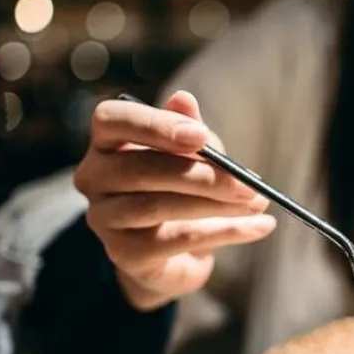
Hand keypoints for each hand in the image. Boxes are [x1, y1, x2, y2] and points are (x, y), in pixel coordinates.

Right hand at [74, 91, 276, 310]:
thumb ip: (189, 129)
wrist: (177, 251)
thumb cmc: (182, 187)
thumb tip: (183, 99)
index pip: (111, 120)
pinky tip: (259, 227)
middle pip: (139, 169)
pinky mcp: (124, 254)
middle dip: (201, 175)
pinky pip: (176, 240)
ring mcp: (104, 219)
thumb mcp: (194, 153)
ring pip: (157, 207)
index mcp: (107, 141)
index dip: (154, 124)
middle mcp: (94, 177)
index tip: (200, 136)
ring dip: (216, 205)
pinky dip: (224, 232)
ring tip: (258, 203)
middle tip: (248, 183)